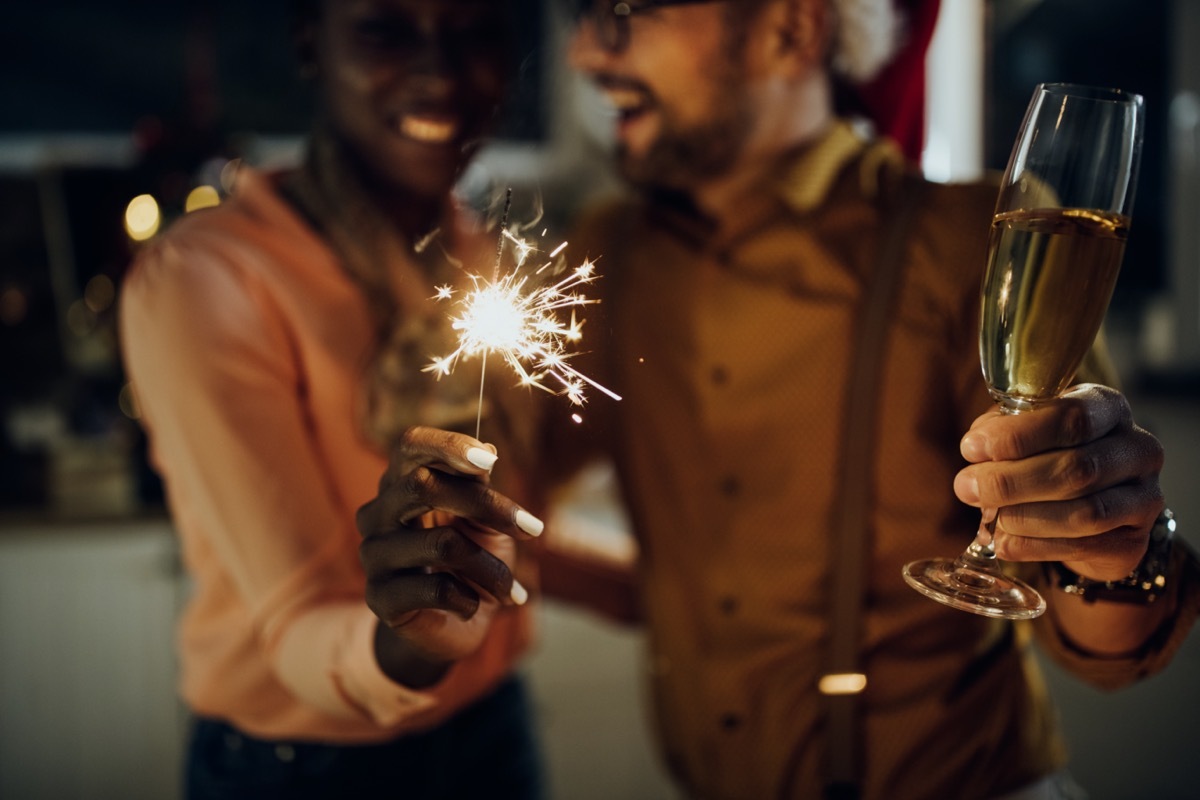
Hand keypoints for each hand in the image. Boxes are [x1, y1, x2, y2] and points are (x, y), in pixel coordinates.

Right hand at [357, 425, 542, 667]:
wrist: (450, 629)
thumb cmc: (470, 564)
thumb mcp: (484, 523)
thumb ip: (480, 487)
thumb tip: (489, 448)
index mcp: (401, 483)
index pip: (411, 445)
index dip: (447, 445)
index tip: (490, 461)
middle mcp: (377, 513)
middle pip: (422, 486)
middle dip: (486, 505)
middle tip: (534, 530)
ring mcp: (373, 554)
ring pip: (443, 544)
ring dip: (492, 569)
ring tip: (511, 590)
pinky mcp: (379, 597)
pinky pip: (436, 588)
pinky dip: (469, 598)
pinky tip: (473, 606)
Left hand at [953, 384, 1163, 581]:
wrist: (1095, 509)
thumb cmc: (1053, 455)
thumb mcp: (1029, 432)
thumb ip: (1004, 431)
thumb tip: (977, 446)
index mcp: (1108, 408)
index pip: (1071, 417)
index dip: (1017, 435)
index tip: (971, 448)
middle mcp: (1137, 449)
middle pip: (1077, 467)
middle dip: (1011, 480)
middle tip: (967, 487)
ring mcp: (1144, 497)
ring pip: (1084, 512)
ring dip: (1024, 516)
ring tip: (988, 517)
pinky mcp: (1134, 541)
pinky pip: (1084, 546)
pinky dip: (1036, 546)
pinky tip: (1005, 543)